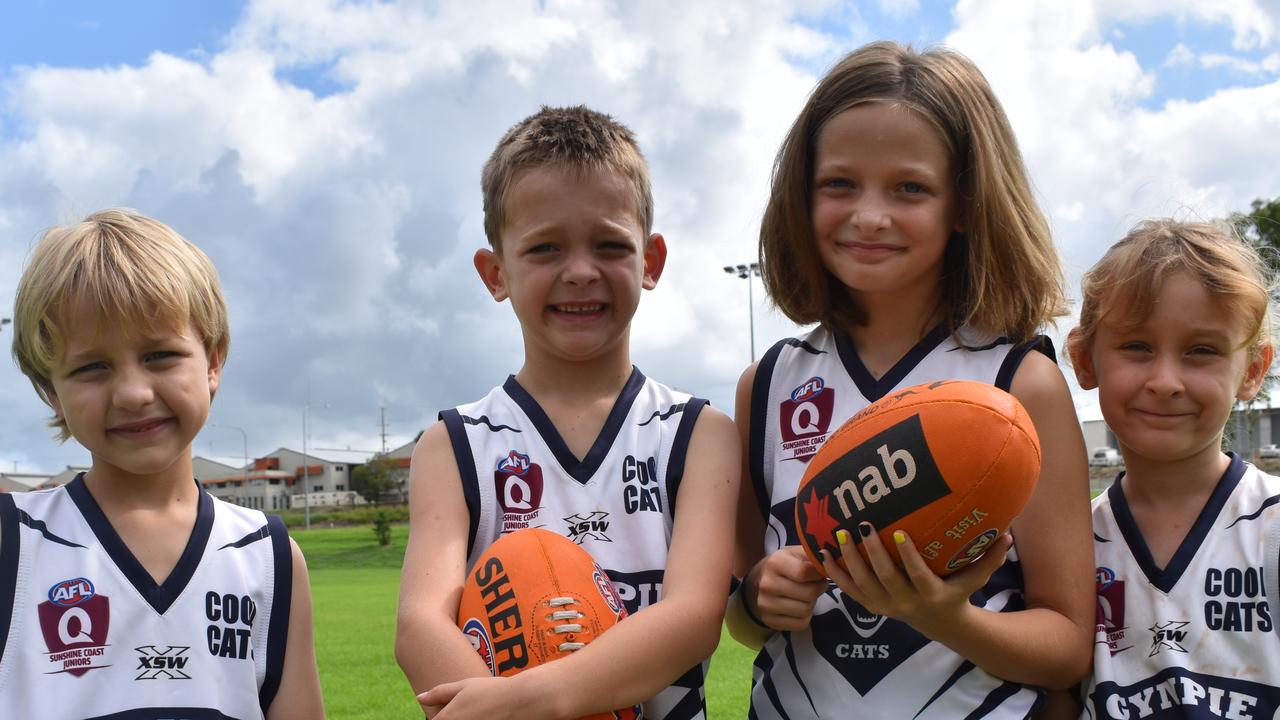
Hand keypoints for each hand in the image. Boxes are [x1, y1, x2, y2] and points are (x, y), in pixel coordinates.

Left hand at [419, 676, 544, 719]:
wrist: (522, 701)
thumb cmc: (492, 690)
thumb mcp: (464, 686)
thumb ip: (439, 693)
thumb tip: (420, 697)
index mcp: (447, 718)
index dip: (440, 716)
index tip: (455, 711)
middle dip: (453, 718)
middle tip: (471, 710)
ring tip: (480, 713)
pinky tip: (487, 717)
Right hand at [747, 546, 829, 630]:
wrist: (759, 580)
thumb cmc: (785, 565)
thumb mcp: (796, 553)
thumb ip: (813, 556)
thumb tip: (831, 561)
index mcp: (775, 563)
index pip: (804, 572)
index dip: (818, 574)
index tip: (819, 573)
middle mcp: (767, 584)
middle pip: (809, 593)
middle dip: (818, 589)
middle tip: (815, 584)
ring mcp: (766, 605)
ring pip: (806, 610)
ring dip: (812, 603)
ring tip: (806, 594)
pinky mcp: (769, 621)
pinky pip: (801, 624)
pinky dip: (805, 616)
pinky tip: (799, 606)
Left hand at [821, 523, 1011, 636]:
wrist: (938, 623)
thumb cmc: (957, 591)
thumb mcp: (975, 578)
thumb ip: (990, 558)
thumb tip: (1007, 532)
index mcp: (931, 594)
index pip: (918, 575)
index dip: (908, 556)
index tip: (899, 532)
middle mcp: (906, 603)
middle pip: (885, 578)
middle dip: (872, 552)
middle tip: (861, 525)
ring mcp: (886, 606)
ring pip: (862, 584)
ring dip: (848, 560)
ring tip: (838, 535)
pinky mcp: (871, 606)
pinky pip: (848, 591)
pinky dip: (834, 573)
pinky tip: (822, 553)